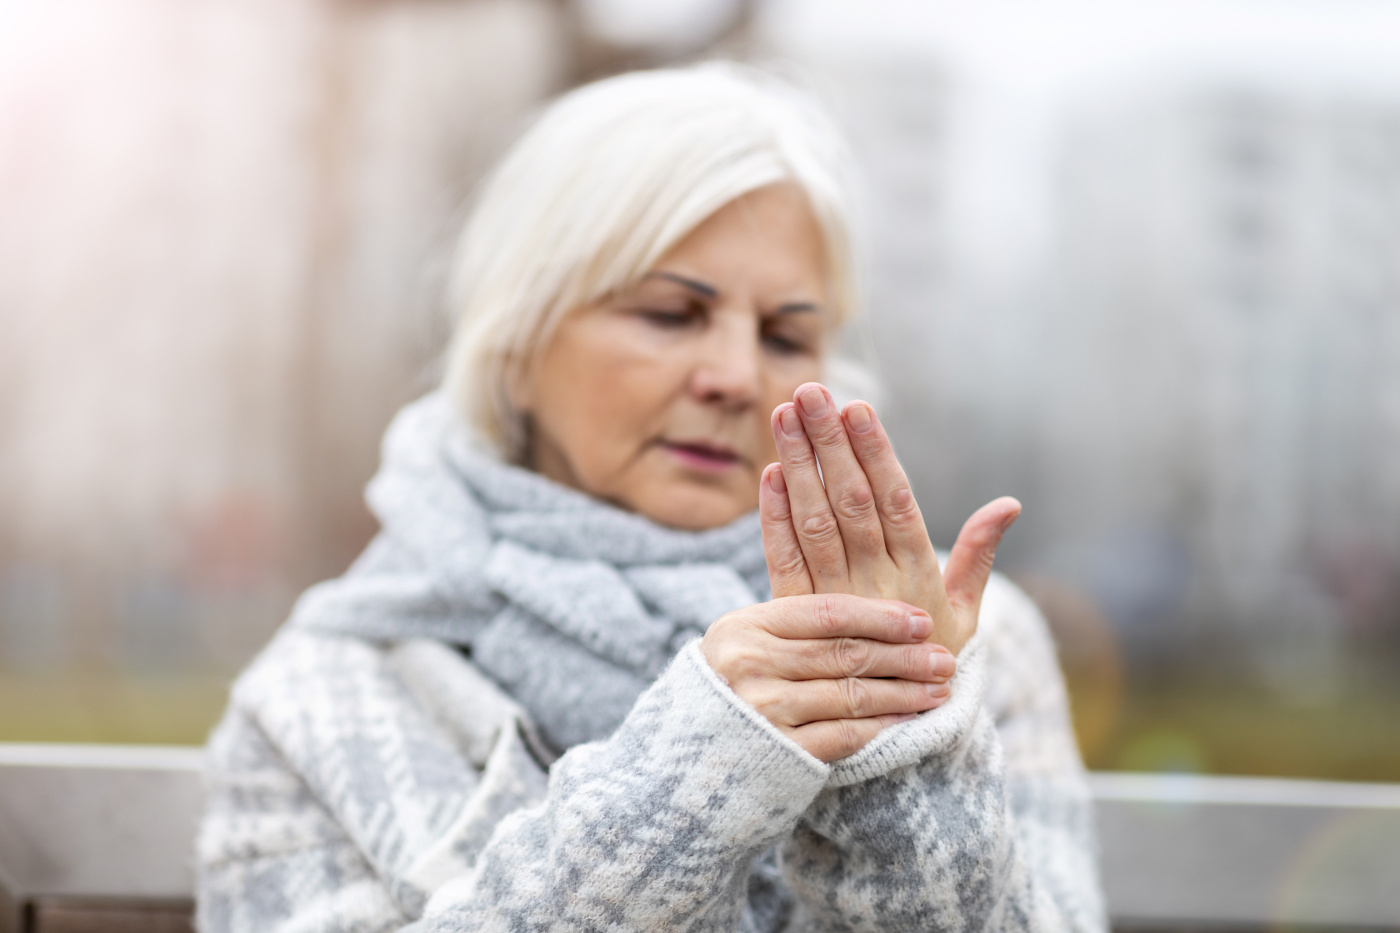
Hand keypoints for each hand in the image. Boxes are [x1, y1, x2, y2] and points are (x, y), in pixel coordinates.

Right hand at [700, 594, 956, 761]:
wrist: (691, 762)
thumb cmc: (730, 691)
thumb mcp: (744, 642)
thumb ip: (792, 620)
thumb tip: (862, 580)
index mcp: (744, 627)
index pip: (826, 613)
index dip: (880, 615)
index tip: (921, 620)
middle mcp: (750, 665)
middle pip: (845, 653)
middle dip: (903, 655)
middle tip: (944, 656)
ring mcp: (763, 711)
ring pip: (852, 694)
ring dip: (903, 692)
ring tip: (938, 688)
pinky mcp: (779, 752)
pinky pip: (845, 734)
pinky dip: (883, 726)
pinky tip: (909, 720)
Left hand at [762, 382, 1020, 655]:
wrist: (894, 738)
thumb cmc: (933, 663)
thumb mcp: (965, 614)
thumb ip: (979, 555)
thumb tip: (1009, 504)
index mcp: (918, 578)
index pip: (895, 503)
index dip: (875, 455)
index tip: (858, 409)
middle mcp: (875, 586)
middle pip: (850, 504)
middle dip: (829, 444)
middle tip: (810, 393)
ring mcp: (833, 602)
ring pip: (814, 525)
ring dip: (798, 467)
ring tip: (784, 414)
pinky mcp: (796, 618)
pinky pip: (783, 563)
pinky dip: (773, 519)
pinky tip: (768, 476)